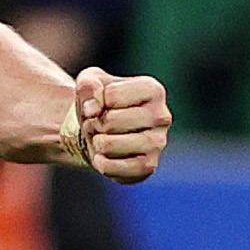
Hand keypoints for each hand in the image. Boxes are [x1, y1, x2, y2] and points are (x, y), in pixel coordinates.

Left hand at [72, 68, 169, 183]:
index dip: (95, 101)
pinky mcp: (148, 167)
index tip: (101, 105)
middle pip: (110, 121)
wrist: (101, 131)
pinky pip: (112, 167)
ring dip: (97, 142)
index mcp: (153, 90)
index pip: (111, 95)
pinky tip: (105, 156)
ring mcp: (158, 143)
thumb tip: (93, 108)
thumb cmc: (99, 102)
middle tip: (100, 124)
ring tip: (102, 138)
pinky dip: (100, 162)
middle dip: (95, 123)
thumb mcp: (89, 81)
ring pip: (110, 145)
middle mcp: (162, 116)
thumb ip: (88, 85)